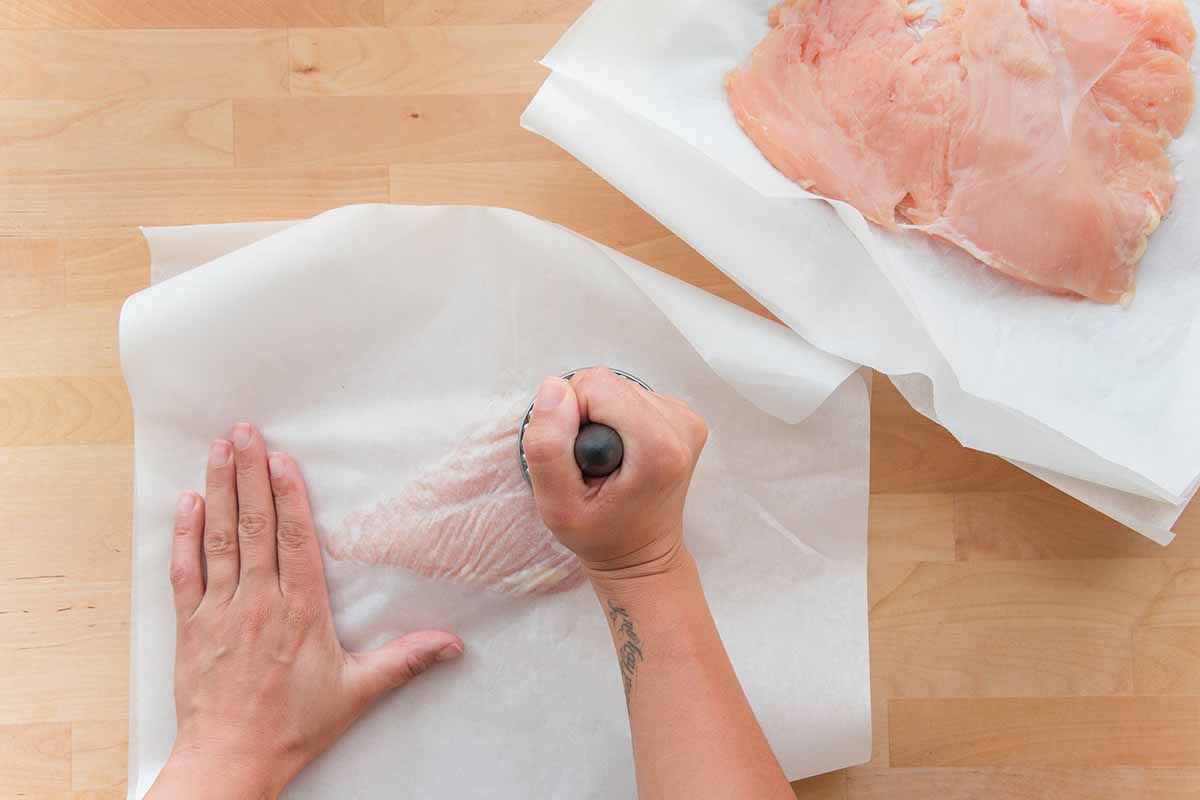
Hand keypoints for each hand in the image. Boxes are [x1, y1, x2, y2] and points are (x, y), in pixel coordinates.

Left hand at [149, 423, 463, 799]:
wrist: (232, 758)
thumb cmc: (293, 724)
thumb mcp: (357, 691)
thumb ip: (405, 660)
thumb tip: (452, 645)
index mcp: (300, 610)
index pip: (295, 540)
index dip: (289, 496)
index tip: (282, 460)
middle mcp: (259, 601)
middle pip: (255, 525)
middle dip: (248, 474)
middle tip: (244, 431)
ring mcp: (221, 609)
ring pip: (219, 538)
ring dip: (217, 490)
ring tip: (218, 449)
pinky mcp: (191, 624)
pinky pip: (186, 570)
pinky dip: (185, 534)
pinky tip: (187, 503)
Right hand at [521, 368, 707, 581]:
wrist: (642, 555)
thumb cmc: (601, 536)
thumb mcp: (557, 506)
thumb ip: (548, 446)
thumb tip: (553, 386)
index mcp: (658, 447)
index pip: (595, 386)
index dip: (570, 416)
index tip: (577, 457)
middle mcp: (681, 426)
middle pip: (607, 383)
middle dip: (585, 416)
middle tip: (589, 462)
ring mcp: (686, 419)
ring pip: (618, 387)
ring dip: (600, 418)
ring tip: (605, 461)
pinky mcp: (683, 416)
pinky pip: (631, 396)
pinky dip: (616, 419)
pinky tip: (620, 454)